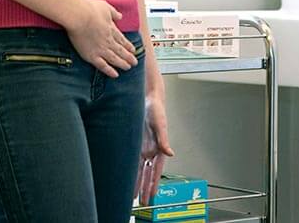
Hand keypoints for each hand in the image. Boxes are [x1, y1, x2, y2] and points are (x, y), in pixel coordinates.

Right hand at [65, 0, 137, 77]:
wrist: (79, 15)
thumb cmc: (89, 8)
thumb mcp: (106, 7)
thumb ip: (114, 13)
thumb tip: (120, 16)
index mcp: (111, 29)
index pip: (122, 40)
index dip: (128, 46)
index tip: (133, 50)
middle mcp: (108, 41)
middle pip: (121, 51)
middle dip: (128, 57)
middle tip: (134, 62)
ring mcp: (100, 49)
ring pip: (114, 59)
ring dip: (122, 64)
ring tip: (128, 68)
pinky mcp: (91, 55)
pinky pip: (102, 66)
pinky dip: (109, 71)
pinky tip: (115, 75)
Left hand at [135, 90, 174, 205]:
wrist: (146, 98)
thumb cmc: (156, 108)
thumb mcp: (160, 123)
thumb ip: (164, 139)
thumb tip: (170, 153)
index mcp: (159, 147)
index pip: (156, 170)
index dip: (154, 183)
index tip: (152, 195)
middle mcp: (151, 150)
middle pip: (148, 173)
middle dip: (146, 187)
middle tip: (143, 201)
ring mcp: (143, 148)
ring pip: (140, 170)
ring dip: (138, 182)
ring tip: (135, 196)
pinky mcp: (135, 143)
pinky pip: (132, 161)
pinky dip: (131, 171)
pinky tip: (128, 179)